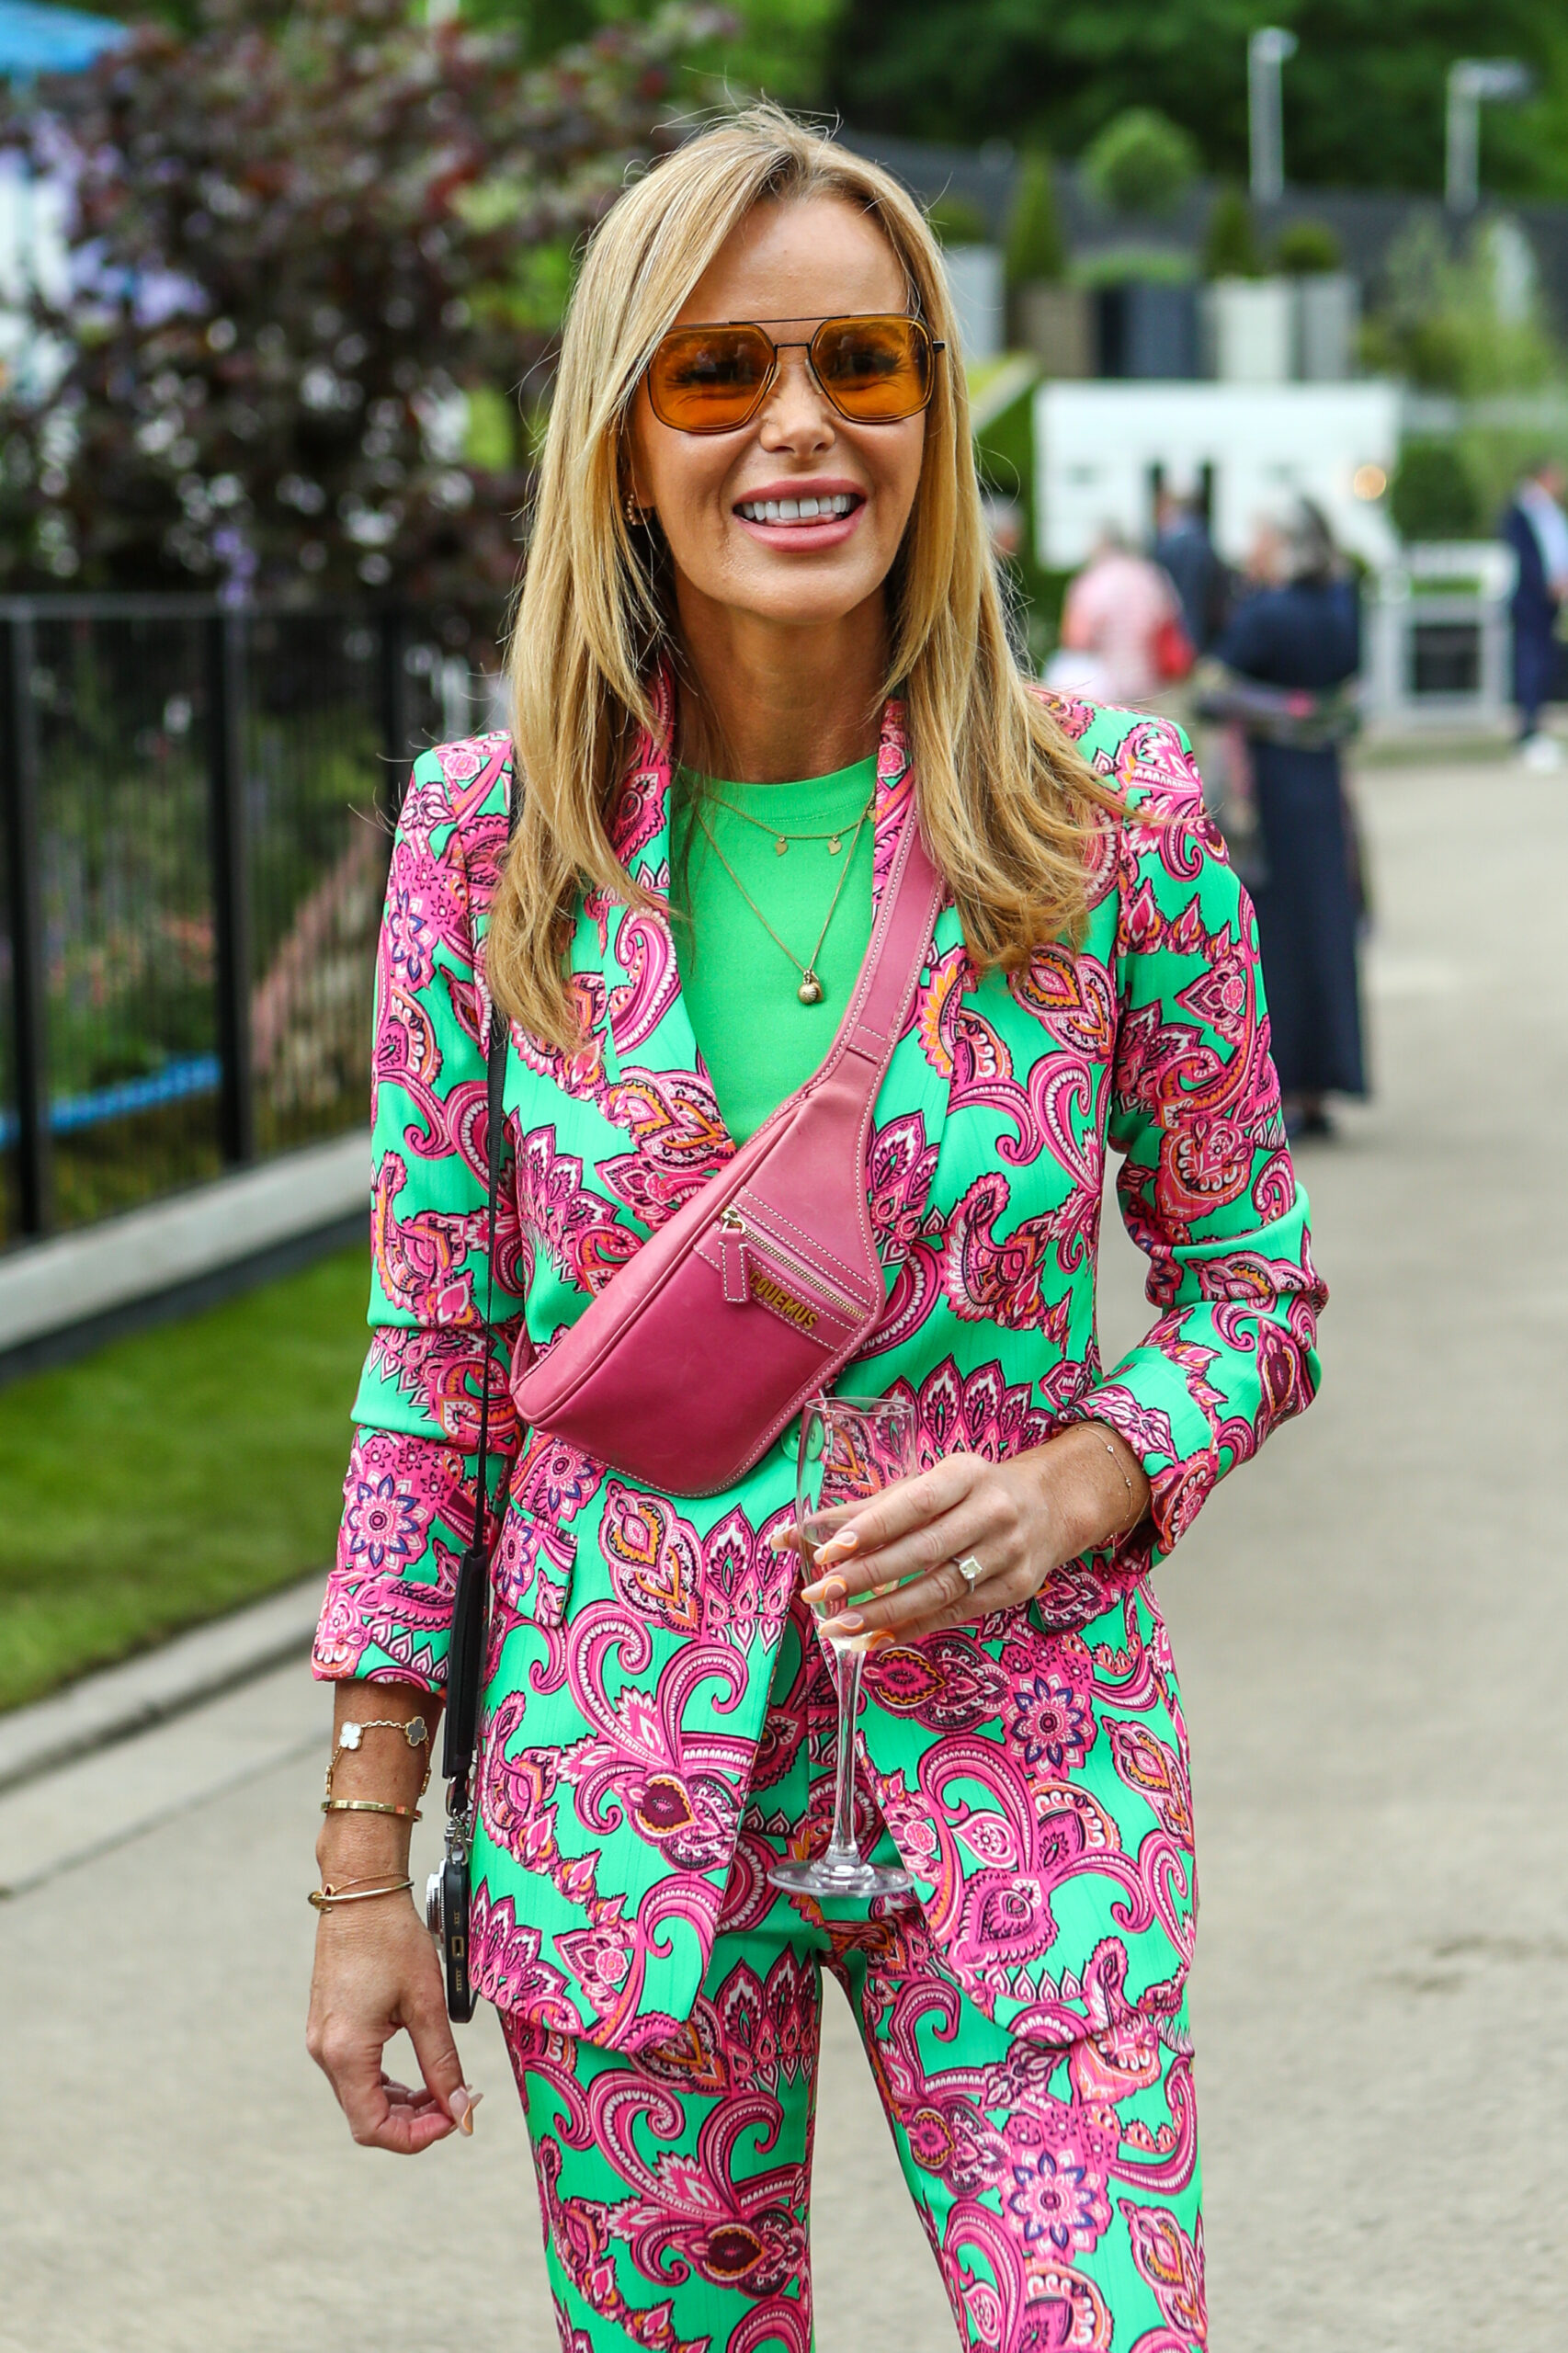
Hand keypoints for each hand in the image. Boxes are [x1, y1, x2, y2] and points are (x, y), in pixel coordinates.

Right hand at [306, 1883, 477, 2155]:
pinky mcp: (329, 2026)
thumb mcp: (426, 2003)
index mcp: (345, 2053)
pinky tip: (420, 2071)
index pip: (374, 2128)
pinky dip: (387, 2082)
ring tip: (445, 2087)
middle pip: (367, 2117)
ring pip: (362, 2097)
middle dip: (415, 2120)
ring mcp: (323, 2039)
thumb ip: (442, 2061)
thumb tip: (460, 2109)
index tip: (455, 2119)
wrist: (361, 1891)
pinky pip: (356, 2072)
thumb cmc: (392, 1939)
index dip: (417, 2136)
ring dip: (403, 2103)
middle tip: (458, 2102)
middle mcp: (325, 2052)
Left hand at [786, 1423, 1147, 1644]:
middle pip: (923, 1551)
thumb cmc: (968, 1493)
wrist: (1049, 1506)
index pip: (915, 1503)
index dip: (871, 1528)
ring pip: (939, 1589)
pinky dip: (912, 1628)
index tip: (827, 1552)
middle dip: (866, 1577)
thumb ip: (863, 1511)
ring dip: (884, 1612)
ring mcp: (1009, 1553)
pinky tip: (875, 1639)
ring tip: (838, 1626)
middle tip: (819, 1594)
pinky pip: (956, 1614)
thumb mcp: (925, 1486)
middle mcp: (993, 1511)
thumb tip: (792, 1534)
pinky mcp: (1015, 1588)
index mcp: (966, 1474)